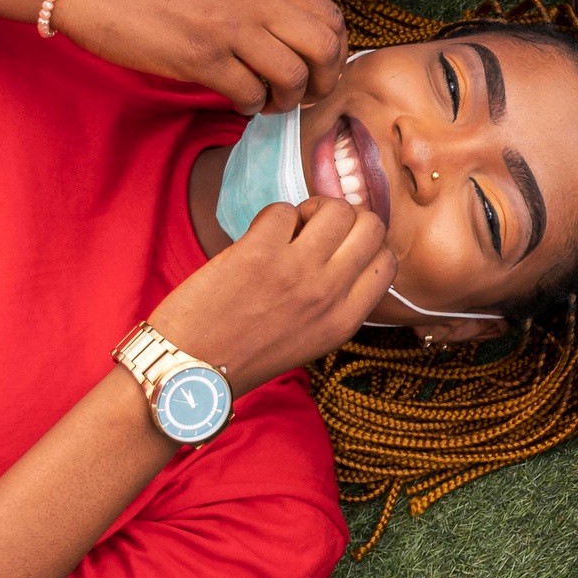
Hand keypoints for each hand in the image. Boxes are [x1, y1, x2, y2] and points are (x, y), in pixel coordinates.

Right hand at [52, 0, 346, 115]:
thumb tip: (304, 41)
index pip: (330, 16)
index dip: (336, 53)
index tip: (319, 70)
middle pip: (324, 47)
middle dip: (322, 81)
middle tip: (304, 95)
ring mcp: (227, 25)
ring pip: (292, 75)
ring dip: (287, 99)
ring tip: (268, 101)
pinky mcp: (200, 56)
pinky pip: (251, 93)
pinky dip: (253, 106)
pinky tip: (239, 100)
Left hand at [149, 196, 394, 393]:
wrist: (190, 369)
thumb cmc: (247, 354)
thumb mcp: (311, 339)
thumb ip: (336, 301)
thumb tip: (345, 250)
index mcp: (345, 320)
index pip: (387, 261)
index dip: (367, 244)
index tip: (342, 246)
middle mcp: (328, 294)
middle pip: (372, 226)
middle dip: (347, 218)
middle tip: (318, 230)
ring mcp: (296, 271)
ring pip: (335, 208)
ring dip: (313, 209)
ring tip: (291, 229)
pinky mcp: (259, 253)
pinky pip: (283, 209)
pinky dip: (273, 218)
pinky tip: (258, 239)